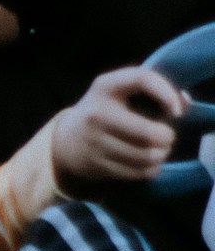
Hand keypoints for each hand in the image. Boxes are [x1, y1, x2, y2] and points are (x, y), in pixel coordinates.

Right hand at [51, 65, 185, 187]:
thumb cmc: (105, 110)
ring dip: (161, 154)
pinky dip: (151, 168)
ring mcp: (94, 142)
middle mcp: (96, 114)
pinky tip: (149, 162)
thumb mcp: (119, 91)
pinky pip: (138, 172)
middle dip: (167, 137)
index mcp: (104, 87)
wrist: (66, 141)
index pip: (141, 79)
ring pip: (146, 156)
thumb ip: (152, 89)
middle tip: (167, 136)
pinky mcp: (97, 165)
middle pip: (148, 133)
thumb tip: (185, 103)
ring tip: (160, 150)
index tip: (177, 111)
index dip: (166, 93)